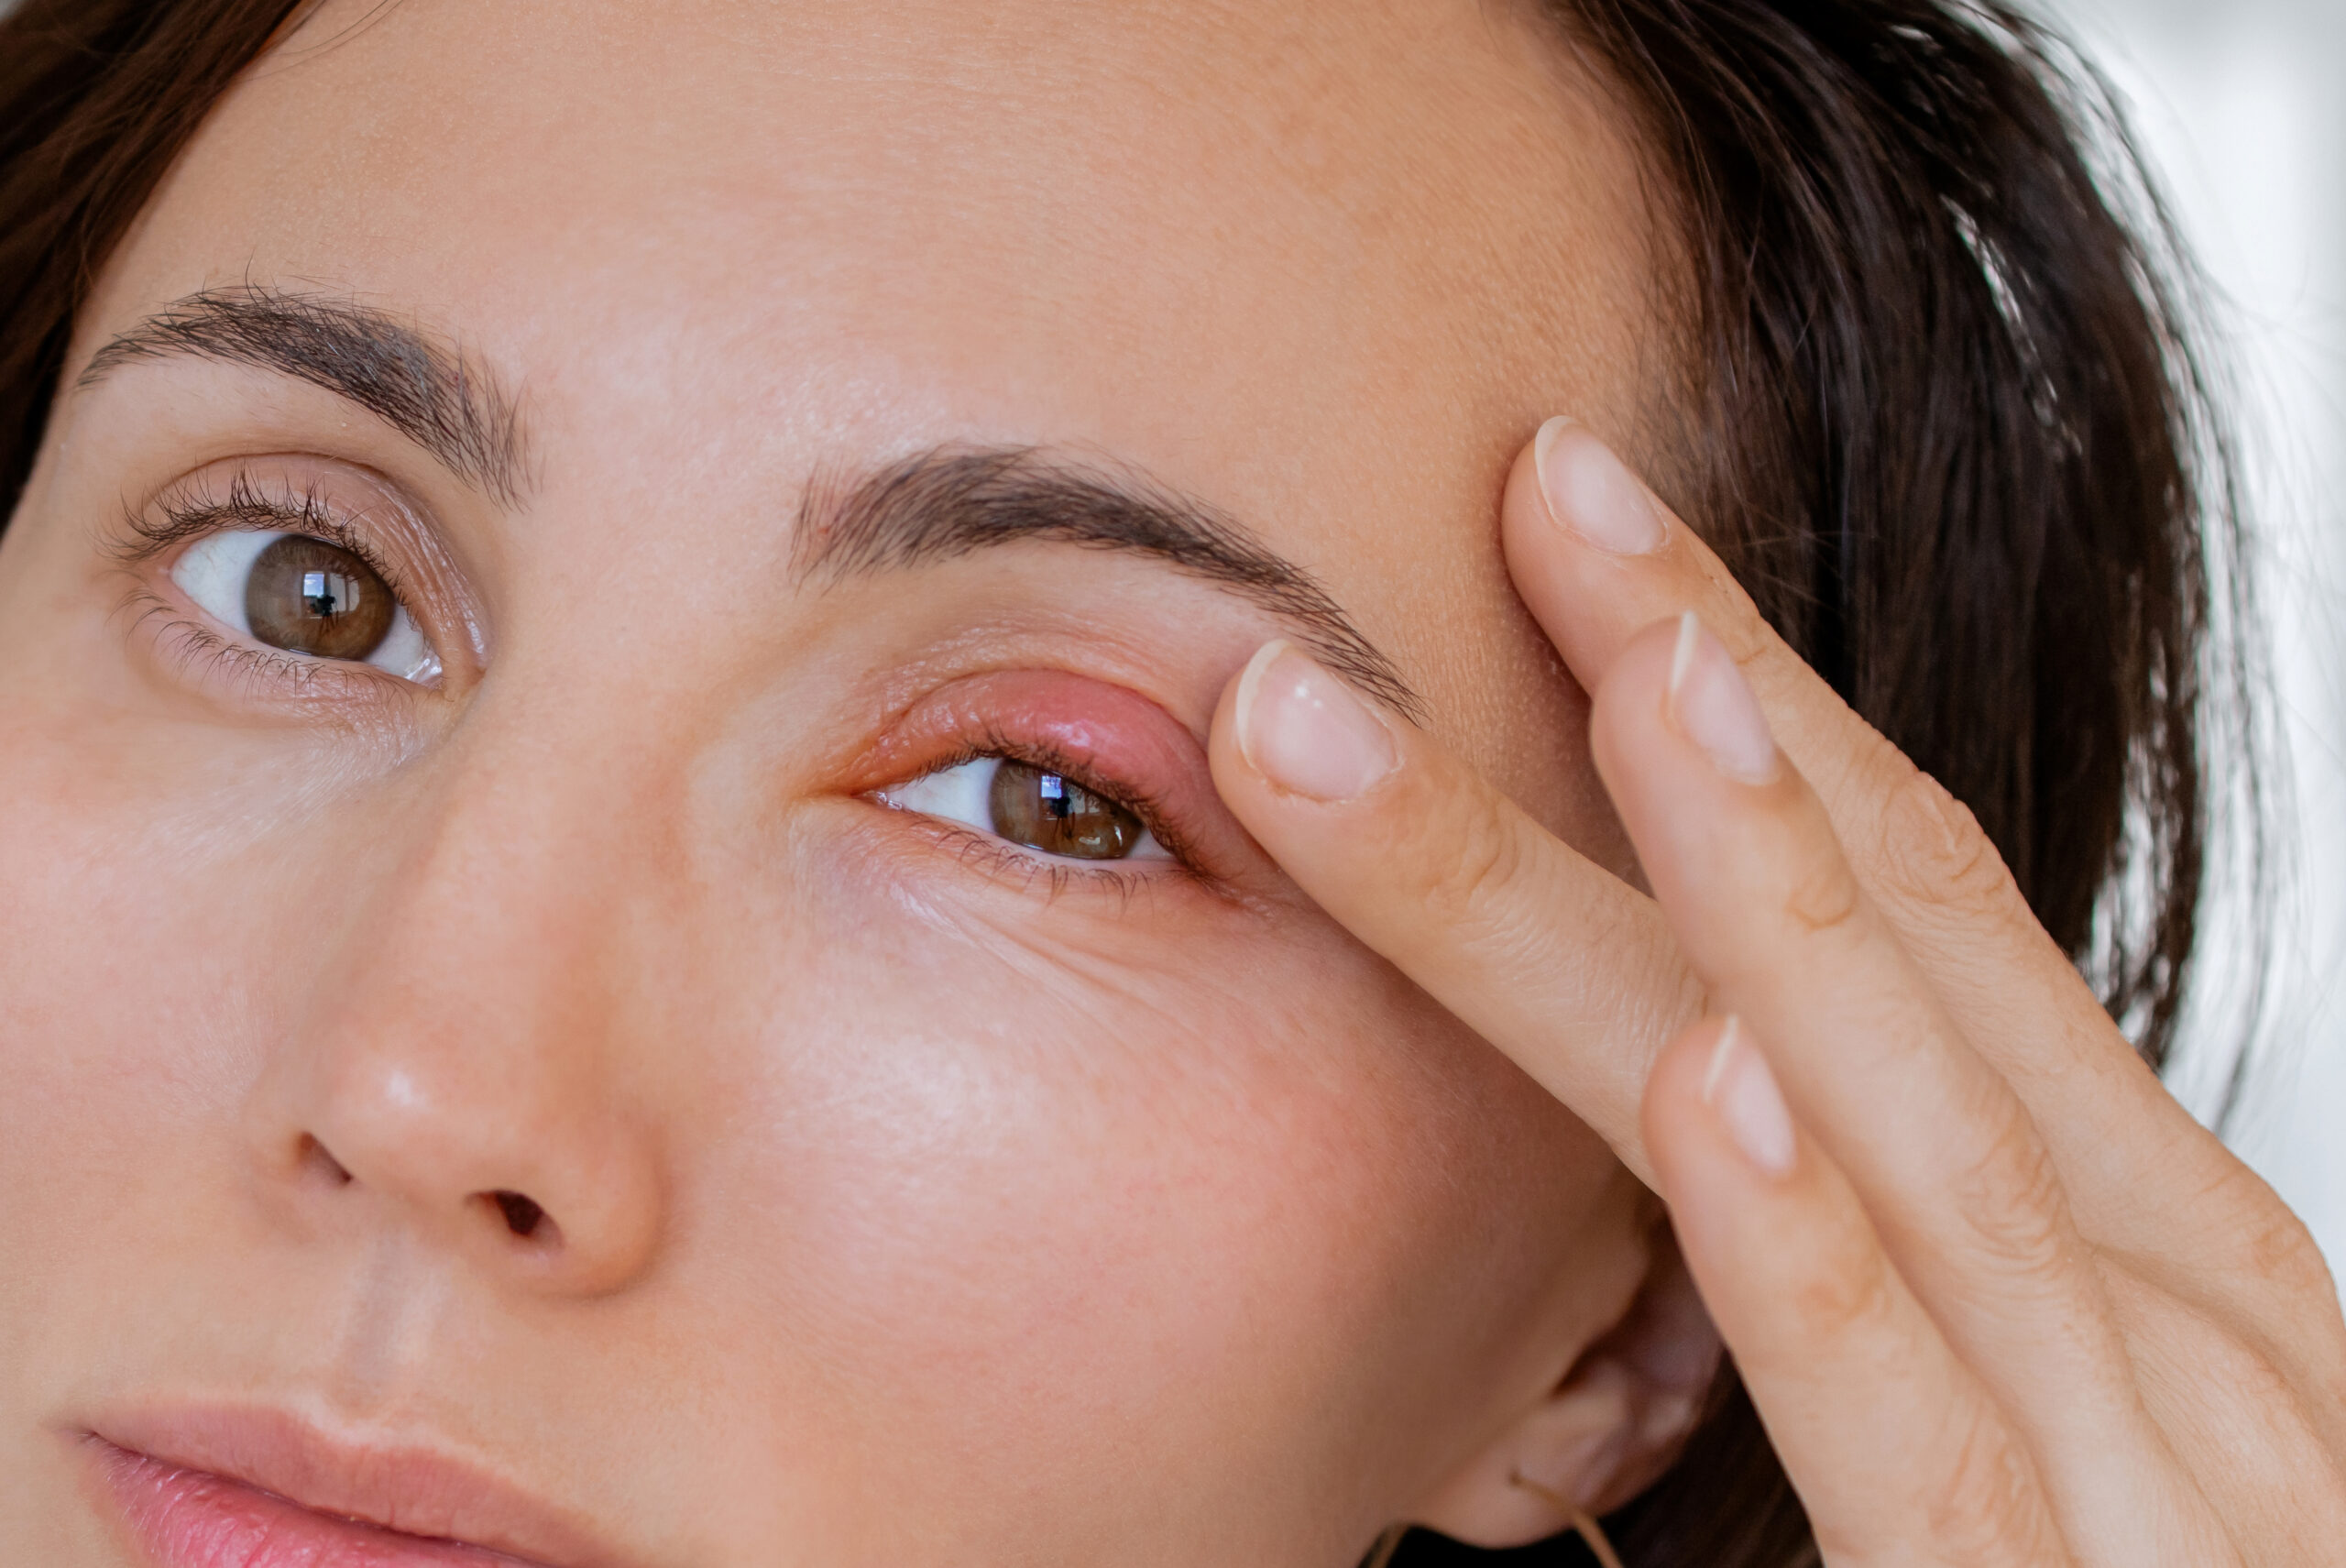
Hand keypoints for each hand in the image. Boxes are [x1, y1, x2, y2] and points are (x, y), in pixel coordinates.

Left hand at [1208, 418, 2345, 1562]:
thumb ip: (1875, 1269)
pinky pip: (1923, 1437)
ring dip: (1760, 889)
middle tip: (1544, 490)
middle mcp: (2154, 1309)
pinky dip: (1828, 1263)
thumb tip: (1697, 1099)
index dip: (1743, 697)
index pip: (1912, 906)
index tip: (1574, 533)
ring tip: (1629, 671)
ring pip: (1910, 1134)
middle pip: (1892, 952)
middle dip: (1708, 711)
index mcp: (2118, 1243)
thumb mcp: (2025, 1403)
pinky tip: (1723, 1102)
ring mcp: (2146, 1470)